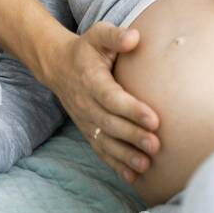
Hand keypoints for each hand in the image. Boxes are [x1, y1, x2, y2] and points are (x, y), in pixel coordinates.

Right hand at [44, 21, 160, 185]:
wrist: (57, 66)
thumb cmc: (86, 49)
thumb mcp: (98, 35)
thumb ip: (115, 36)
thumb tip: (134, 37)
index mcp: (91, 79)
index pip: (112, 97)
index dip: (132, 109)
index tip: (154, 118)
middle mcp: (86, 103)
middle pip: (110, 124)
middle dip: (133, 136)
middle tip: (156, 145)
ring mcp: (85, 120)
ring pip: (105, 141)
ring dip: (125, 155)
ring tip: (146, 164)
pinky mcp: (87, 130)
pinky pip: (100, 150)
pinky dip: (115, 165)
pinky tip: (133, 177)